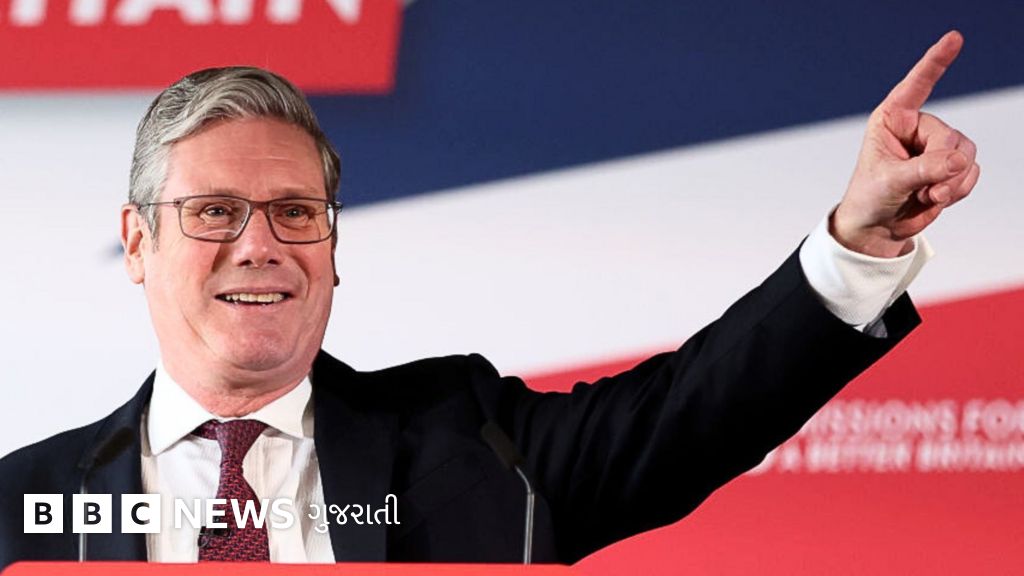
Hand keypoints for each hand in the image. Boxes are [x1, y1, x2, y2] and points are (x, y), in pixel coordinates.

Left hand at [832, 31, 979, 257]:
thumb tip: (958, 161)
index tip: (954, 38)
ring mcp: (936, 148)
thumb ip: (923, 170)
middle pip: (950, 136)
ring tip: (927, 195)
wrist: (877, 227)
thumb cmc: (869, 198)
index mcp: (892, 120)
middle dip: (942, 166)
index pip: (916, 86)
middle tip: (926, 189)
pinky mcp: (950, 167)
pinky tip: (935, 198)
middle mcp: (916, 129)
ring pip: (966, 153)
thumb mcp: (890, 181)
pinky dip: (958, 189)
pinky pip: (970, 172)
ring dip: (951, 181)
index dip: (935, 62)